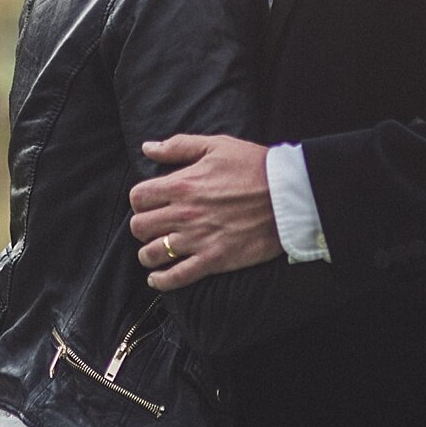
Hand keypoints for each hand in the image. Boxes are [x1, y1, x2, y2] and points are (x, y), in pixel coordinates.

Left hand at [128, 134, 281, 290]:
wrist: (288, 195)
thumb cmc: (254, 167)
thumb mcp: (216, 145)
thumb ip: (178, 146)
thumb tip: (147, 148)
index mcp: (182, 184)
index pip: (138, 197)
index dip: (140, 201)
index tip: (150, 203)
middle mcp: (184, 213)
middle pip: (140, 226)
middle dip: (142, 226)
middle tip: (154, 226)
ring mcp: (197, 239)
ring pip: (151, 253)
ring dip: (149, 253)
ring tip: (155, 250)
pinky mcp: (213, 260)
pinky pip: (176, 277)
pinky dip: (161, 281)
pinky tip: (158, 279)